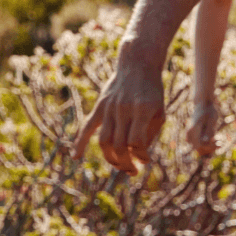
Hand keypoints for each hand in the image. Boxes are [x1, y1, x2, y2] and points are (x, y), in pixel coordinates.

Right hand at [73, 57, 165, 174]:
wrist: (139, 64)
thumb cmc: (152, 91)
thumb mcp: (159, 110)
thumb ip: (150, 133)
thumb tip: (139, 156)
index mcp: (143, 109)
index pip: (137, 142)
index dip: (141, 156)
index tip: (145, 161)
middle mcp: (124, 109)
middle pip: (119, 146)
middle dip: (125, 163)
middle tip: (131, 171)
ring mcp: (110, 107)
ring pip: (104, 141)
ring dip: (110, 158)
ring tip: (120, 166)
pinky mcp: (100, 106)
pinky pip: (86, 126)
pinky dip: (79, 142)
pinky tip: (76, 157)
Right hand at [186, 99, 220, 156]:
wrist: (204, 104)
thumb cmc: (209, 110)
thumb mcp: (212, 119)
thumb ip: (209, 130)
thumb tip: (206, 141)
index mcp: (192, 130)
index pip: (199, 145)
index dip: (209, 147)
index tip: (219, 143)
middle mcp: (189, 135)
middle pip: (198, 148)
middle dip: (210, 147)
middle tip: (220, 143)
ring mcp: (190, 136)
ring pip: (199, 147)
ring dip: (209, 146)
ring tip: (219, 139)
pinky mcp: (194, 136)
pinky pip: (199, 144)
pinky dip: (207, 143)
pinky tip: (216, 138)